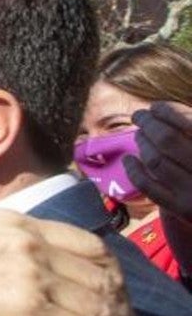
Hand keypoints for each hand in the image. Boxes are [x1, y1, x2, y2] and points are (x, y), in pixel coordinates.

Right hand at [0, 209, 151, 315]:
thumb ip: (2, 251)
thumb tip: (16, 281)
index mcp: (20, 223)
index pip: (90, 246)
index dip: (113, 276)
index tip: (117, 300)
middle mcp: (35, 243)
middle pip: (104, 277)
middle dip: (125, 312)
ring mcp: (34, 276)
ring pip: (101, 308)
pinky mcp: (28, 311)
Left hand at [126, 102, 191, 222]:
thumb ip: (188, 131)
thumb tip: (159, 110)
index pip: (189, 123)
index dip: (167, 112)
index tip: (155, 106)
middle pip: (167, 139)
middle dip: (149, 124)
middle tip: (139, 116)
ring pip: (156, 160)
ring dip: (142, 143)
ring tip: (139, 135)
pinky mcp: (182, 209)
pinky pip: (148, 186)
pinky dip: (134, 170)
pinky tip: (128, 159)